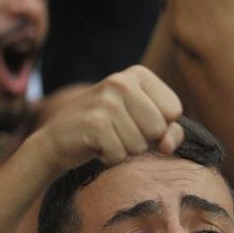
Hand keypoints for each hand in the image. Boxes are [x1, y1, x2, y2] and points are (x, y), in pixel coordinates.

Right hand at [35, 65, 183, 173]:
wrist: (59, 138)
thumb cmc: (111, 130)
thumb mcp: (146, 125)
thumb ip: (170, 132)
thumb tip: (166, 145)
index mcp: (139, 75)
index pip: (174, 110)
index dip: (160, 126)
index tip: (137, 121)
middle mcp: (121, 81)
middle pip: (158, 129)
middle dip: (143, 140)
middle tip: (119, 131)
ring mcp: (106, 100)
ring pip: (140, 145)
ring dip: (125, 150)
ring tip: (108, 137)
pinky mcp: (93, 122)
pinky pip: (120, 155)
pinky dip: (110, 157)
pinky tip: (96, 145)